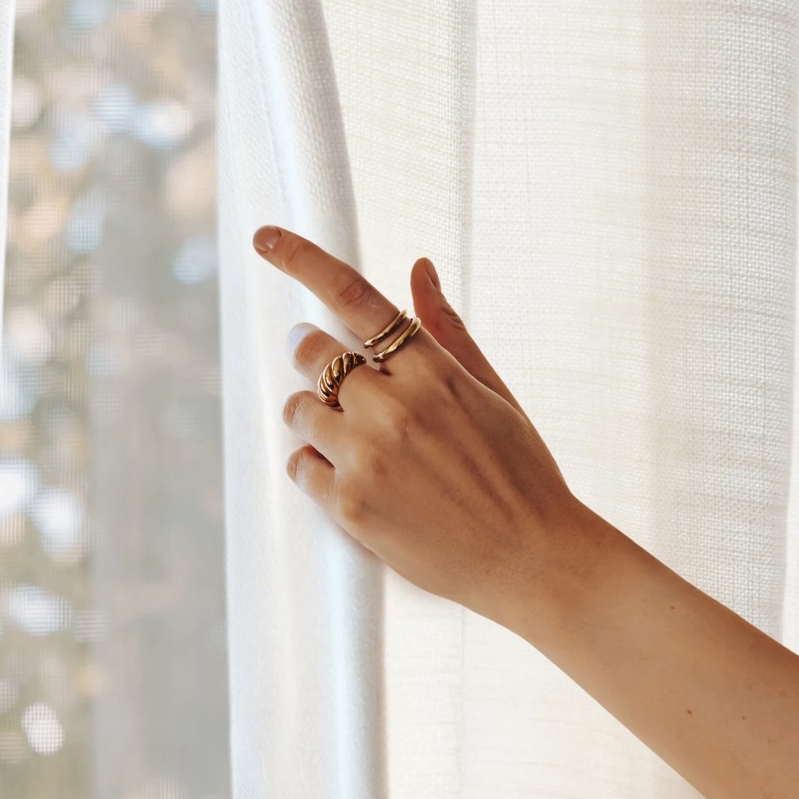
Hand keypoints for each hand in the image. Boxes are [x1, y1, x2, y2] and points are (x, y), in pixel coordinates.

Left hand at [252, 223, 587, 630]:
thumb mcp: (494, 393)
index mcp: (434, 370)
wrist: (533, 560)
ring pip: (299, 408)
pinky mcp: (350, 504)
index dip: (302, 260)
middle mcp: (396, 406)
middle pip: (312, 352)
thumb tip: (418, 268)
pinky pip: (299, 463)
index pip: (354, 297)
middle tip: (326, 371)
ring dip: (312, 414)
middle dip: (311, 354)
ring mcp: (369, 455)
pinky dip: (313, 463)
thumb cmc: (521, 473)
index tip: (265, 238)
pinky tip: (348, 475)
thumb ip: (448, 331)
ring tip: (351, 438)